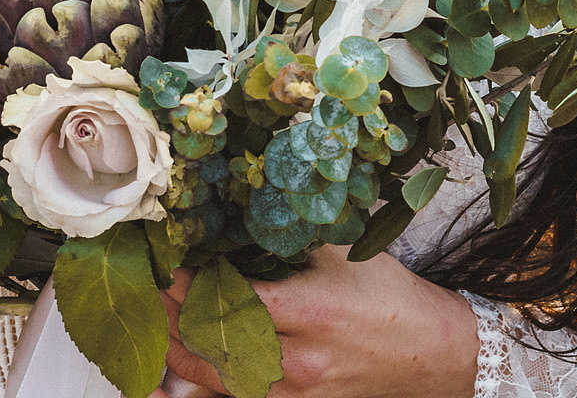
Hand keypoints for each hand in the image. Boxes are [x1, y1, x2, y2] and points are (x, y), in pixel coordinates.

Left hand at [157, 250, 479, 397]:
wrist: (431, 352)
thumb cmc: (387, 296)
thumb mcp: (341, 250)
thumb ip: (288, 230)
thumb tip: (237, 198)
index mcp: (309, 313)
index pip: (227, 301)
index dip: (184, 284)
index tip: (160, 261)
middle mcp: (298, 361)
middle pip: (212, 344)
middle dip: (171, 314)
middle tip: (144, 285)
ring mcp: (296, 393)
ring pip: (217, 379)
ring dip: (179, 349)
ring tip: (155, 318)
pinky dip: (204, 382)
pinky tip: (179, 364)